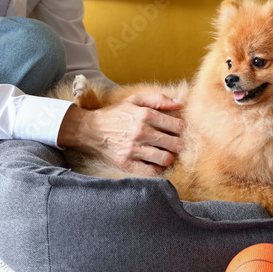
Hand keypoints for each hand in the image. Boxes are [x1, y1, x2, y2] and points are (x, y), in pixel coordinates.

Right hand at [58, 93, 184, 175]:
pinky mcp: (127, 164)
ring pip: (166, 159)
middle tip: (174, 143)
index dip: (182, 129)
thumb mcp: (135, 100)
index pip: (178, 126)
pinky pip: (151, 171)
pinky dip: (157, 168)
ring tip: (165, 152)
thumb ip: (159, 100)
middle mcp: (141, 133)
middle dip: (178, 144)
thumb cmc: (115, 114)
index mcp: (145, 115)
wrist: (89, 130)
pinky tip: (154, 161)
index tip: (179, 131)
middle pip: (175, 144)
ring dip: (169, 156)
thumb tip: (180, 103)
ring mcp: (134, 150)